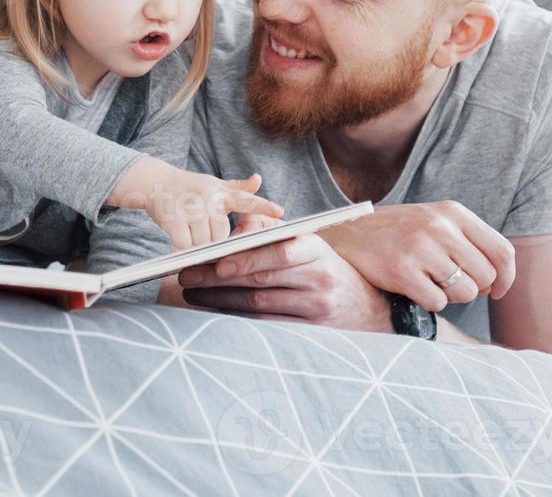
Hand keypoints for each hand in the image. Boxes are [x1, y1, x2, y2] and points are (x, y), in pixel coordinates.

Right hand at [108, 157, 283, 249]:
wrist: (154, 182)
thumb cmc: (188, 186)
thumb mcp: (213, 184)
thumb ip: (237, 187)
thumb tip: (258, 179)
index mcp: (221, 192)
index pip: (245, 199)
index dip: (263, 206)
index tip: (279, 211)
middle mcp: (208, 198)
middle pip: (220, 236)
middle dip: (211, 240)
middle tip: (200, 230)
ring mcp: (191, 208)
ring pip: (203, 243)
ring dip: (196, 244)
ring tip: (188, 231)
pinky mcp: (174, 220)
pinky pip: (185, 246)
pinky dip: (181, 247)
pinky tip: (177, 237)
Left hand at [176, 232, 391, 330]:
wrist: (364, 306)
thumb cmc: (321, 267)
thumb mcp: (304, 243)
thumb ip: (269, 230)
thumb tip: (238, 222)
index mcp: (316, 248)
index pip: (279, 252)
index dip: (246, 257)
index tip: (214, 261)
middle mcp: (320, 277)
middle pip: (262, 280)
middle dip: (219, 279)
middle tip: (187, 277)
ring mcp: (318, 307)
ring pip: (260, 304)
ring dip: (221, 300)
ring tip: (193, 294)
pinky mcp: (312, 330)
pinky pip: (268, 324)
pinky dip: (239, 318)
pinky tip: (217, 311)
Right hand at [318, 201, 515, 311]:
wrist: (345, 234)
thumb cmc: (396, 233)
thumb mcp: (433, 221)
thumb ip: (467, 242)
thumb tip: (498, 281)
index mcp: (452, 212)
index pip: (502, 251)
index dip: (506, 278)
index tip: (497, 290)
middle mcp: (439, 227)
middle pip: (486, 276)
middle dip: (473, 289)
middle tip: (450, 285)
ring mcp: (420, 248)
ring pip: (465, 293)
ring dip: (450, 297)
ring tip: (428, 283)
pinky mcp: (401, 270)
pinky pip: (438, 303)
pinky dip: (429, 303)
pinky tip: (413, 288)